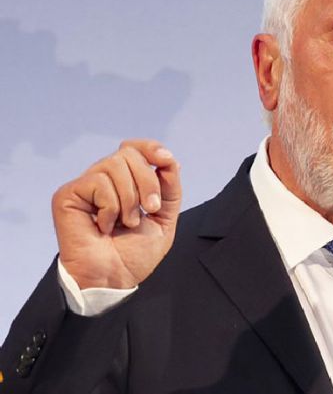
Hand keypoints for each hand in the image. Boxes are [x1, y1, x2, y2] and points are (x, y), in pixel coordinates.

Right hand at [52, 139, 181, 288]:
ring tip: (126, 223)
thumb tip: (169, 161)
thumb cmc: (134, 254)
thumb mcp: (164, 218)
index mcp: (125, 182)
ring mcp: (85, 186)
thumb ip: (169, 189)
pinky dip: (110, 207)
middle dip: (148, 181)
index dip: (151, 148)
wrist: (114, 278)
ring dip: (130, 199)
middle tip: (149, 209)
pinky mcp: (68, 195)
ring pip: (114, 165)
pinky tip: (103, 226)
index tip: (166, 159)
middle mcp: (104, 179)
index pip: (135, 148)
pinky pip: (99, 183)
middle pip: (129, 154)